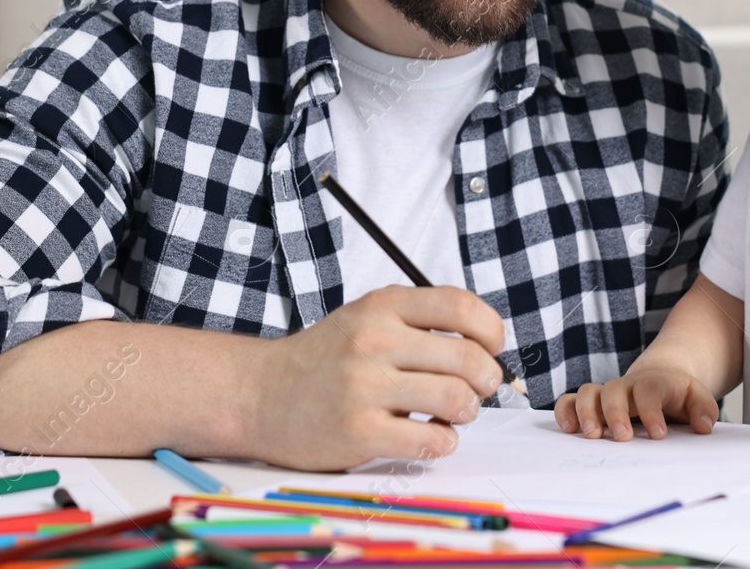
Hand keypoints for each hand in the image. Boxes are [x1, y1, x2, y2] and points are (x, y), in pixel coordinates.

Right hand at [240, 285, 506, 470]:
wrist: (257, 394)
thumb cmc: (324, 360)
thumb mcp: (366, 318)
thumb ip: (419, 323)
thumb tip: (487, 346)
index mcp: (382, 306)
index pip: (461, 306)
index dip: (491, 330)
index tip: (492, 348)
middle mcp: (374, 340)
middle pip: (468, 358)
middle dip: (486, 380)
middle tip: (476, 390)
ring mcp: (364, 387)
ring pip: (456, 399)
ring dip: (466, 412)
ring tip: (450, 414)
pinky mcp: (358, 431)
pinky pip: (431, 440)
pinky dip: (442, 442)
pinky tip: (428, 436)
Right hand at [554, 367, 718, 440]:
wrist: (660, 378)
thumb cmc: (677, 394)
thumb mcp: (697, 397)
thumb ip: (703, 409)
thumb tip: (703, 426)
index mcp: (653, 383)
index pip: (650, 391)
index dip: (652, 411)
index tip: (658, 435)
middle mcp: (625, 386)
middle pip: (613, 390)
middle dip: (615, 413)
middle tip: (622, 438)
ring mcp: (605, 393)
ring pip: (587, 392)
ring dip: (586, 413)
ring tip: (592, 436)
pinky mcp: (590, 403)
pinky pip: (569, 401)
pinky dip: (565, 412)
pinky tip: (569, 430)